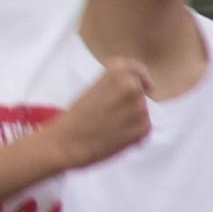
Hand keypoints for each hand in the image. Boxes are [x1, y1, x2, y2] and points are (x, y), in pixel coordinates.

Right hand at [33, 64, 154, 177]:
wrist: (67, 142)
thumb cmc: (76, 117)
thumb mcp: (94, 89)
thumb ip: (116, 85)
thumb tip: (141, 90)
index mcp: (116, 71)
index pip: (136, 69)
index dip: (141, 77)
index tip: (145, 85)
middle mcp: (131, 85)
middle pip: (141, 91)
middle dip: (132, 101)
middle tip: (111, 114)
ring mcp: (140, 106)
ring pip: (144, 110)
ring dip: (133, 118)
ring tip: (110, 126)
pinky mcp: (144, 126)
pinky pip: (145, 127)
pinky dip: (135, 133)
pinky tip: (115, 136)